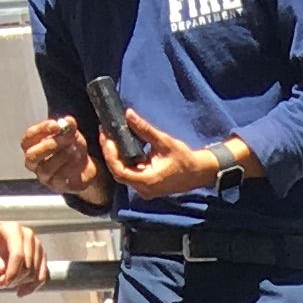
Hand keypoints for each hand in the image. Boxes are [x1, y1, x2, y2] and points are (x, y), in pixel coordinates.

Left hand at [0, 194, 46, 295]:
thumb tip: (1, 268)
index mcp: (13, 229)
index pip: (18, 255)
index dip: (11, 273)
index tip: (0, 284)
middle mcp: (28, 235)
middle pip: (27, 266)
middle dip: (14, 280)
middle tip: (0, 283)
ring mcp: (37, 245)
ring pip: (35, 274)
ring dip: (22, 283)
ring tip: (8, 282)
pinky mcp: (42, 255)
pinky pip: (42, 276)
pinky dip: (33, 286)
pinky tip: (22, 291)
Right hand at [20, 112, 100, 199]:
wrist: (86, 169)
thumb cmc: (72, 150)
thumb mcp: (72, 135)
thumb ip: (69, 128)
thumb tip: (69, 121)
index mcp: (32, 147)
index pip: (28, 138)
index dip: (41, 130)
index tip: (56, 125)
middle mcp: (34, 163)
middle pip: (32, 155)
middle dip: (48, 145)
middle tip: (65, 138)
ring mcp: (44, 177)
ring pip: (45, 168)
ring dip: (61, 156)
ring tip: (74, 149)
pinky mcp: (57, 187)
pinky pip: (60, 178)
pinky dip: (70, 167)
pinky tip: (78, 159)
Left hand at [101, 105, 230, 199]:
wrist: (198, 173)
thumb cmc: (184, 159)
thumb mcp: (164, 142)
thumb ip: (145, 129)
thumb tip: (128, 114)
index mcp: (147, 181)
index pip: (119, 171)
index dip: (110, 154)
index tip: (107, 137)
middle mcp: (143, 188)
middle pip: (117, 172)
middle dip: (109, 153)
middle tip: (105, 133)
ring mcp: (144, 188)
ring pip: (121, 173)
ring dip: (114, 156)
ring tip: (110, 137)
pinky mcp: (145, 184)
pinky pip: (129, 173)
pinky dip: (123, 159)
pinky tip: (120, 146)